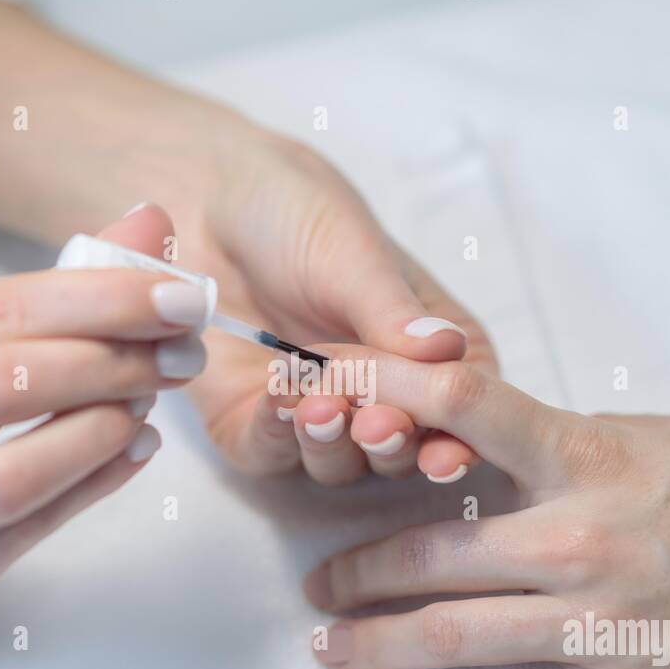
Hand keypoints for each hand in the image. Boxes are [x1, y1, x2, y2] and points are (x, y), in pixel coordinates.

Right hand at [0, 210, 197, 668]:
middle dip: (114, 359)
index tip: (178, 293)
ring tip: (154, 399)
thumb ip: (34, 298)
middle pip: (2, 385)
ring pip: (13, 474)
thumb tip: (148, 226)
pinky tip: (135, 450)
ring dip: (105, 429)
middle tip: (185, 351)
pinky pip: (25, 536)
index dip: (99, 298)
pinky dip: (95, 486)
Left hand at [173, 136, 497, 484]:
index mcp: (432, 359)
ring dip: (333, 443)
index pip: (461, 416)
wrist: (207, 202)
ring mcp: (320, 422)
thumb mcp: (353, 253)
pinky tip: (277, 399)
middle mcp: (382, 400)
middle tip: (377, 422)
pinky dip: (277, 434)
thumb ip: (392, 309)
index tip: (446, 454)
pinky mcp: (255, 430)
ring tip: (320, 405)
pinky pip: (271, 452)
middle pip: (402, 453)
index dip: (458, 440)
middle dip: (391, 443)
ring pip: (340, 466)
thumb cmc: (298, 214)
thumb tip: (446, 349)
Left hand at [304, 347, 669, 668]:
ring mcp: (600, 626)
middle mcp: (582, 542)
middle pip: (434, 552)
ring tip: (329, 646)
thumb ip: (592, 440)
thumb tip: (522, 442)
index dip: (385, 392)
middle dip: (359, 567)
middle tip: (317, 579)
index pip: (467, 410)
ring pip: (455, 638)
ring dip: (378, 644)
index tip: (326, 391)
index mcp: (598, 460)